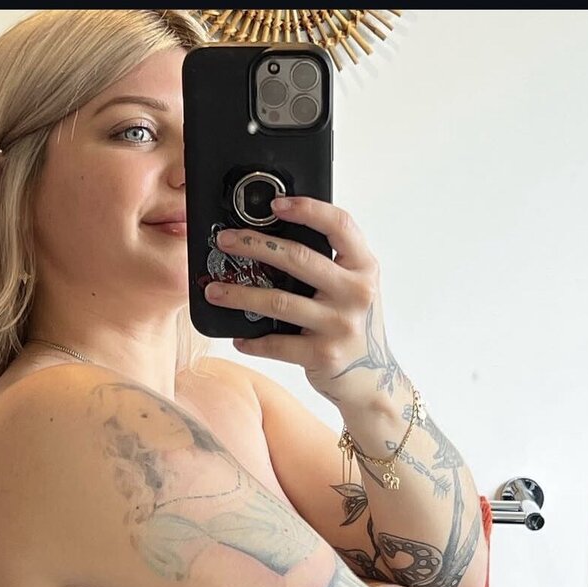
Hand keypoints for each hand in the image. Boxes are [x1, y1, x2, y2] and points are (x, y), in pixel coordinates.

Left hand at [202, 196, 389, 393]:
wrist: (372, 380)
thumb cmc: (356, 328)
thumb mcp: (355, 290)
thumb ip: (331, 265)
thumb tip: (275, 240)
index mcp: (364, 269)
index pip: (340, 225)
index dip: (307, 208)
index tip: (276, 204)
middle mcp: (356, 294)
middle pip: (298, 258)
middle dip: (253, 245)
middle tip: (225, 241)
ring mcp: (339, 325)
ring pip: (278, 301)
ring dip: (239, 294)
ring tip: (214, 291)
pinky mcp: (322, 355)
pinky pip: (276, 344)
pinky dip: (252, 341)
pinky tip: (238, 337)